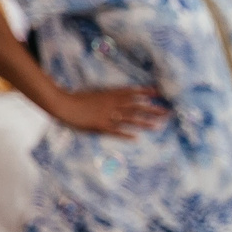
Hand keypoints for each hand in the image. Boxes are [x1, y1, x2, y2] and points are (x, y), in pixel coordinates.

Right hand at [52, 86, 168, 136]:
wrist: (62, 104)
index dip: (147, 92)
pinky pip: (115, 131)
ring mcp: (107, 115)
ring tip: (158, 126)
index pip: (132, 92)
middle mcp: (112, 104)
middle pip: (137, 106)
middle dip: (153, 110)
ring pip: (130, 119)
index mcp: (110, 94)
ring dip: (145, 123)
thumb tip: (121, 96)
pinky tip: (136, 138)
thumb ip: (109, 96)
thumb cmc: (77, 98)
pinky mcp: (100, 126)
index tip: (161, 93)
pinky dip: (126, 134)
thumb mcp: (96, 94)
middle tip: (168, 113)